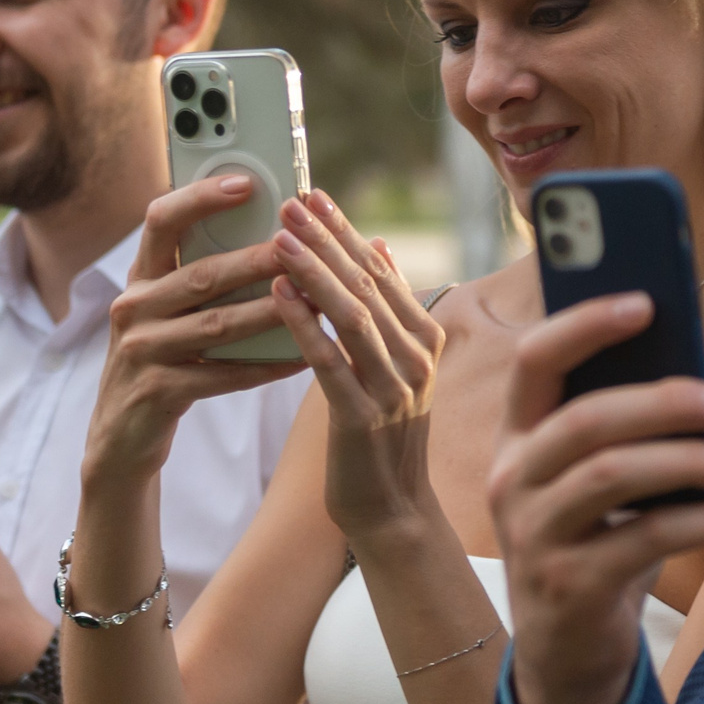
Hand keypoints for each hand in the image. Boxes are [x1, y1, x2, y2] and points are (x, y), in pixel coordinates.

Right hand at [83, 173, 311, 491]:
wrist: (120, 436)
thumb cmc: (161, 358)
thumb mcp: (166, 311)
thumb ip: (199, 273)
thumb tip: (274, 233)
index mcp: (140, 276)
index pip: (162, 220)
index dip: (201, 197)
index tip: (247, 181)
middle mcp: (133, 306)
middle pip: (201, 274)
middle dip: (255, 259)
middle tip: (301, 246)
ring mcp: (140, 350)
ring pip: (215, 325)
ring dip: (269, 312)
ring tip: (311, 299)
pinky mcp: (156, 391)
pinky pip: (222, 375)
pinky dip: (265, 366)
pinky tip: (302, 359)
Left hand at [266, 190, 449, 545]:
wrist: (390, 510)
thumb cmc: (382, 433)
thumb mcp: (396, 365)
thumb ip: (389, 308)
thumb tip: (379, 244)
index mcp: (425, 338)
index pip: (382, 270)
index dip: (346, 229)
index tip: (314, 193)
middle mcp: (417, 359)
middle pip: (367, 284)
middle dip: (327, 239)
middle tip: (289, 200)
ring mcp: (393, 389)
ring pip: (351, 316)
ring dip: (314, 272)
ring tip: (280, 236)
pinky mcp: (362, 418)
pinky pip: (329, 361)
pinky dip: (304, 324)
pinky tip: (278, 295)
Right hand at [487, 293, 703, 703]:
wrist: (565, 657)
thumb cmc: (596, 545)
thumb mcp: (597, 486)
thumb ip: (624, 433)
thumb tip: (699, 377)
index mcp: (516, 439)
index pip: (534, 362)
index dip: (585, 325)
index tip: (646, 302)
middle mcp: (511, 480)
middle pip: (585, 419)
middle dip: (662, 400)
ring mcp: (533, 535)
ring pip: (611, 474)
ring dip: (687, 460)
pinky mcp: (566, 585)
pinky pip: (643, 538)